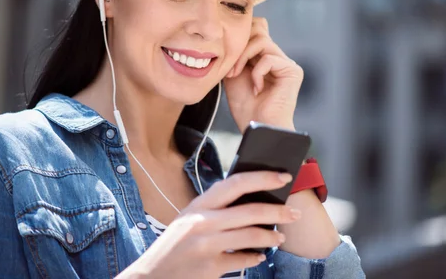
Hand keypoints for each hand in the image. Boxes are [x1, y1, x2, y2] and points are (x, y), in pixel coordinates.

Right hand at [117, 171, 301, 278]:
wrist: (150, 277)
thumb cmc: (173, 246)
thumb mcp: (188, 220)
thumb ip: (214, 210)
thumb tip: (252, 201)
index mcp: (198, 205)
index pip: (236, 183)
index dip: (262, 177)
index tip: (283, 176)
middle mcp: (202, 222)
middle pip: (251, 210)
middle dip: (278, 211)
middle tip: (294, 213)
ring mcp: (206, 246)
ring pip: (252, 236)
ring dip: (271, 237)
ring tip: (279, 238)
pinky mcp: (210, 268)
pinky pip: (243, 260)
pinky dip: (255, 257)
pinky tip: (258, 256)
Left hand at [224, 17, 302, 131]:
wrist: (256, 127)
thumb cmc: (245, 107)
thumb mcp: (232, 74)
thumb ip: (235, 54)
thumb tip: (232, 33)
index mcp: (263, 57)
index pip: (255, 29)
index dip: (240, 35)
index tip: (226, 56)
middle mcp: (276, 57)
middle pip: (257, 30)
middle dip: (238, 48)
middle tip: (230, 71)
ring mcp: (285, 63)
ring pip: (261, 40)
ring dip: (243, 58)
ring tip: (237, 76)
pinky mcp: (292, 71)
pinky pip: (268, 58)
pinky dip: (257, 73)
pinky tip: (257, 89)